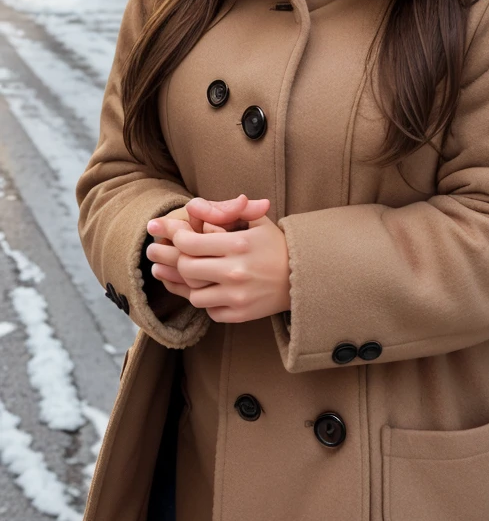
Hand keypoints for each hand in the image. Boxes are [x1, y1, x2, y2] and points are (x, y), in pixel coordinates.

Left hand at [146, 195, 274, 304]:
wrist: (302, 276)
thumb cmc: (274, 244)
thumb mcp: (254, 220)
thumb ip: (223, 210)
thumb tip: (192, 206)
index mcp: (238, 244)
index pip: (191, 242)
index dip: (174, 236)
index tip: (168, 232)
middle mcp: (235, 271)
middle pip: (186, 268)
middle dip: (168, 258)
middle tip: (155, 252)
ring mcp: (237, 296)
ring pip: (194, 294)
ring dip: (184, 283)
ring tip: (167, 272)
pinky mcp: (240, 314)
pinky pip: (210, 311)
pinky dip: (206, 301)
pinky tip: (200, 289)